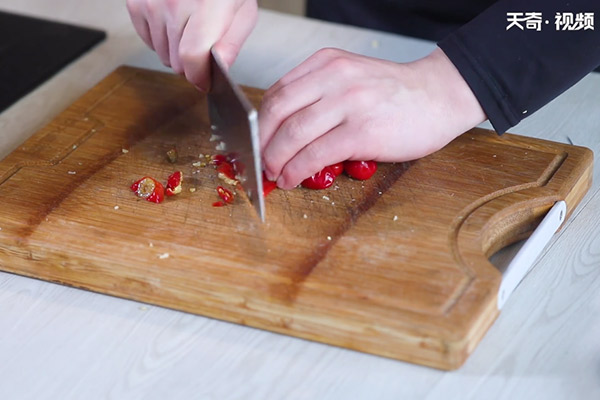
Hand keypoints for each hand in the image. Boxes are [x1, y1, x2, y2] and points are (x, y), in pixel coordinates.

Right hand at [126, 0, 257, 89]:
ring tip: (190, 30)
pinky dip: (161, 40)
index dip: (199, 76)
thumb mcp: (243, 12)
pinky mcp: (137, 3)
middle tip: (204, 48)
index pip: (192, 56)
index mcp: (207, 6)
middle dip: (192, 65)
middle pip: (177, 61)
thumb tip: (220, 68)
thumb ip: (232, 43)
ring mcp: (152, 3)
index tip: (205, 81)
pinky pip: (148, 41)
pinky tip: (174, 24)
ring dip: (176, 52)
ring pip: (162, 54)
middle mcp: (174, 3)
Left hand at [259, 47, 486, 188]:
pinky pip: (316, 154)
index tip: (255, 141)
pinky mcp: (362, 131)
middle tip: (259, 162)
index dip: (258, 122)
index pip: (277, 92)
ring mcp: (349, 103)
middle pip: (277, 111)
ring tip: (275, 174)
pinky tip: (293, 178)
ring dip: (275, 160)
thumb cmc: (395, 93)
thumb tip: (282, 132)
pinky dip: (297, 170)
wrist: (440, 95)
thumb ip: (318, 94)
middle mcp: (334, 77)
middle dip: (260, 142)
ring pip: (293, 134)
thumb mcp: (351, 77)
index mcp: (326, 62)